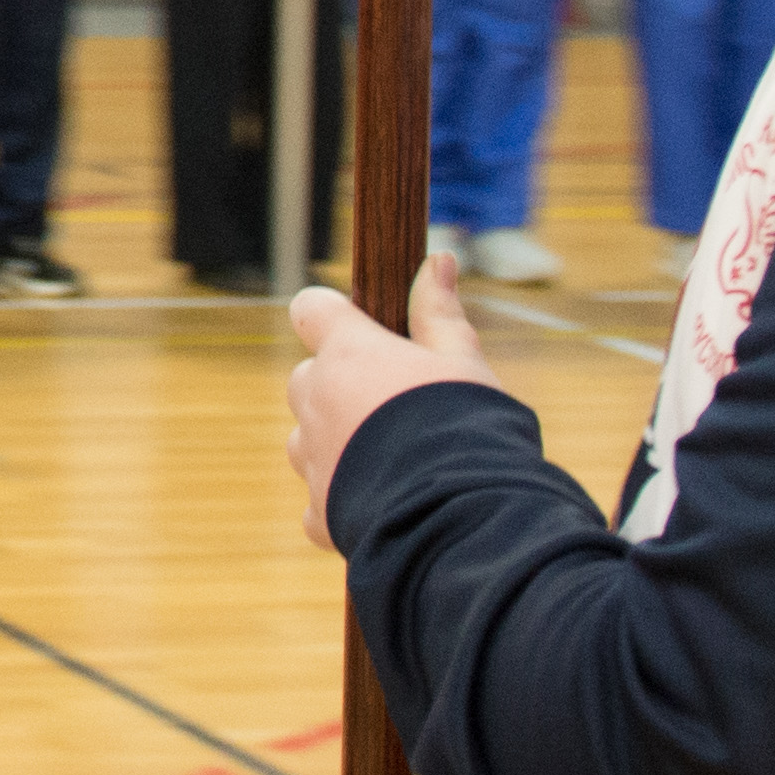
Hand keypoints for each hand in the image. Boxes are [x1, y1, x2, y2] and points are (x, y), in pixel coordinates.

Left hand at [283, 255, 492, 534]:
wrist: (458, 516)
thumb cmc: (467, 427)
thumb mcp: (462, 361)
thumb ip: (440, 313)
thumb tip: (438, 259)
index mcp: (348, 354)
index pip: (311, 309)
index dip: (332, 316)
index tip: (361, 330)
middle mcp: (316, 400)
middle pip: (310, 378)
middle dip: (341, 386)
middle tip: (396, 406)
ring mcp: (312, 457)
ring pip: (308, 438)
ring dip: (337, 441)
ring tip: (395, 458)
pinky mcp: (318, 510)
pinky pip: (318, 498)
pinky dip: (342, 497)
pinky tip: (384, 501)